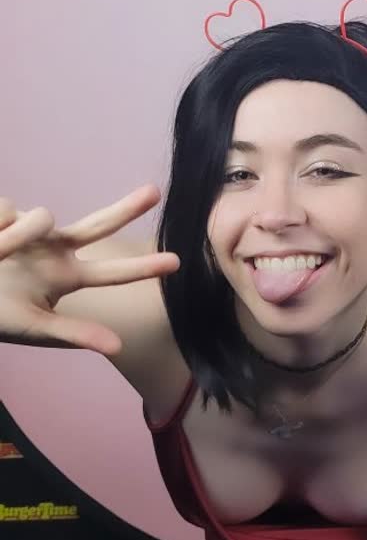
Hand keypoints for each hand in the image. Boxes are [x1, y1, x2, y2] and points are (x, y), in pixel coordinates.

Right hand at [0, 184, 179, 354]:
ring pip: (40, 216)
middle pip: (99, 224)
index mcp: (66, 277)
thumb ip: (74, 334)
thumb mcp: (34, 327)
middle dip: (127, 208)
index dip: (143, 267)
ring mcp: (32, 230)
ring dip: (15, 238)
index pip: (112, 272)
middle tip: (155, 193)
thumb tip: (117, 347)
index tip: (176, 262)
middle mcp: (55, 249)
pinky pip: (8, 210)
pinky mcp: (7, 213)